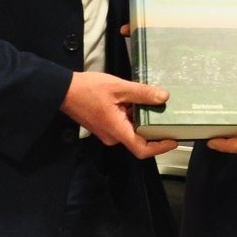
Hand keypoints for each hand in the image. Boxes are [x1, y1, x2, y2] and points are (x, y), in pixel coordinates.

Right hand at [60, 71, 177, 159]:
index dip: (160, 148)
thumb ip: (141, 93)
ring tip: (157, 106)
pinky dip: (133, 116)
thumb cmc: (87, 90)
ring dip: (143, 120)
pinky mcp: (104, 126)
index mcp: (116, 130)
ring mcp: (107, 132)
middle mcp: (112, 136)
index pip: (141, 149)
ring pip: (131, 130)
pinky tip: (138, 102)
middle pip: (139, 139)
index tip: (174, 140)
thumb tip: (163, 97)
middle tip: (171, 117)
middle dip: (155, 130)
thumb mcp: (118, 87)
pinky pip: (123, 125)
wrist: (63, 90)